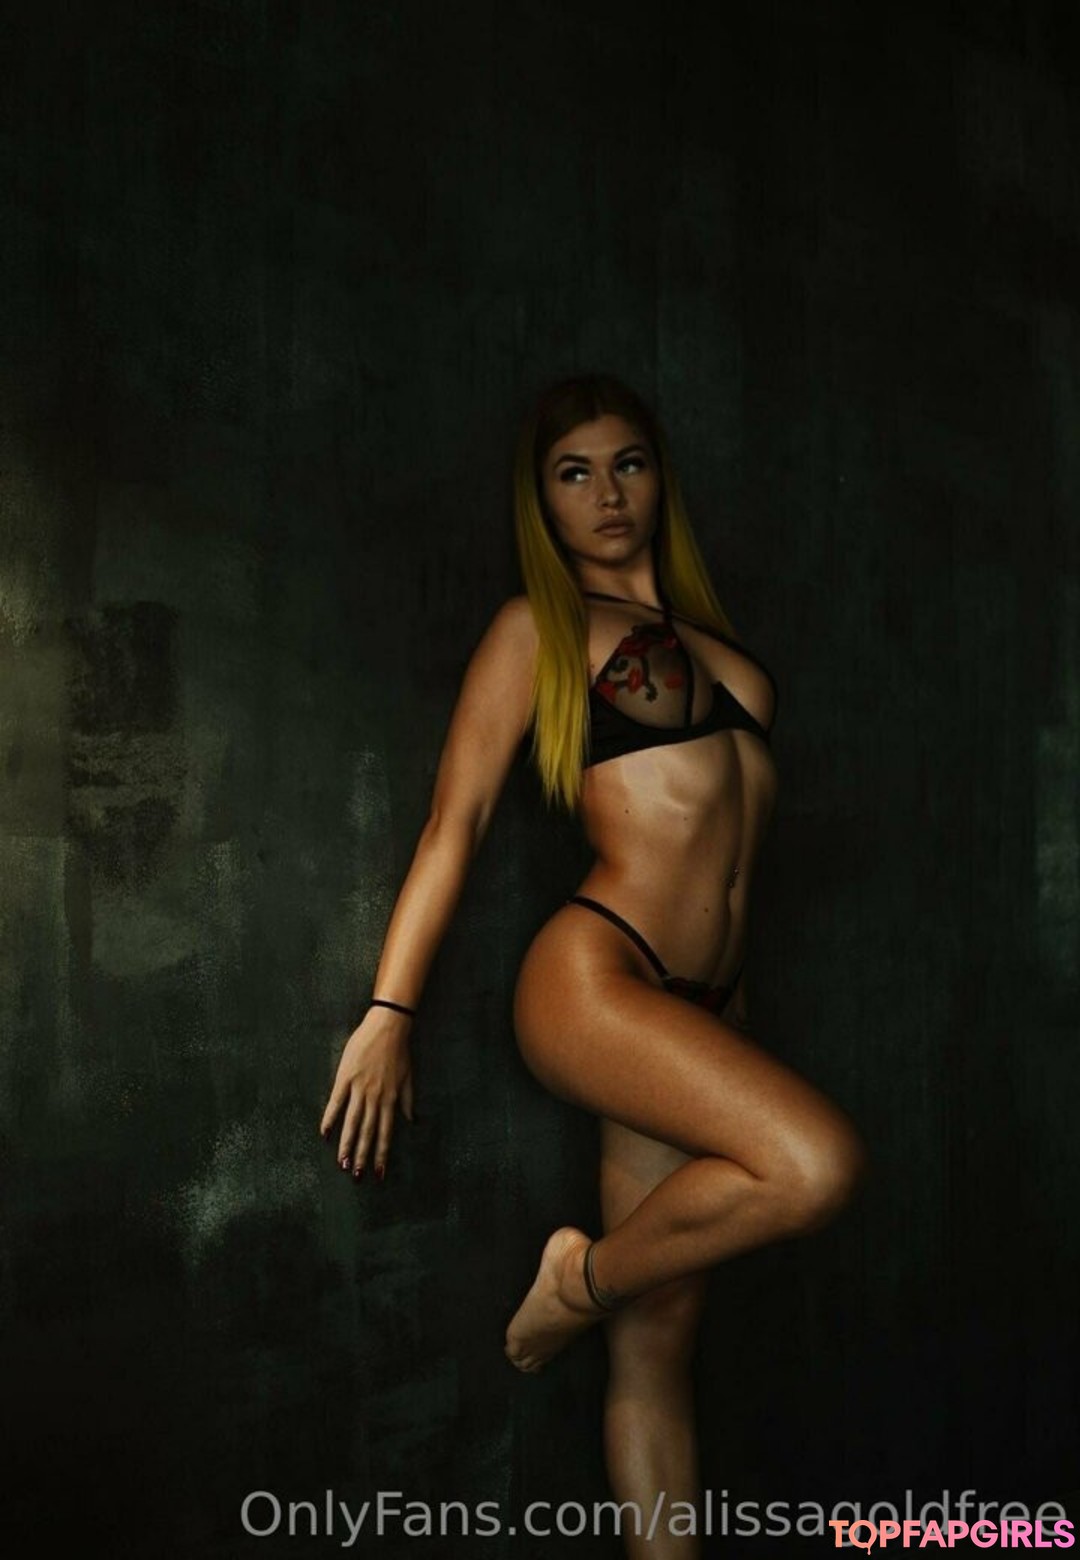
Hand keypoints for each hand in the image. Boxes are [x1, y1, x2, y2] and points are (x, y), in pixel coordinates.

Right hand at [320, 1007, 415, 1179]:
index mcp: (391, 1100)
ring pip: (352, 1122)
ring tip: (342, 1163)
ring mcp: (359, 1088)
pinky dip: (330, 1118)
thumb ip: (407, 1101)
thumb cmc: (399, 1051)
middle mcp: (375, 1098)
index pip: (385, 1133)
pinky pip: (336, 1102)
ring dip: (347, 1144)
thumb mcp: (408, 1078)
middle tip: (357, 1176)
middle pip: (367, 1132)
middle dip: (362, 1156)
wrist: (388, 1027)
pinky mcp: (345, 1077)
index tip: (378, 1172)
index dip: (381, 1154)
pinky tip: (325, 1134)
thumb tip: (413, 1121)